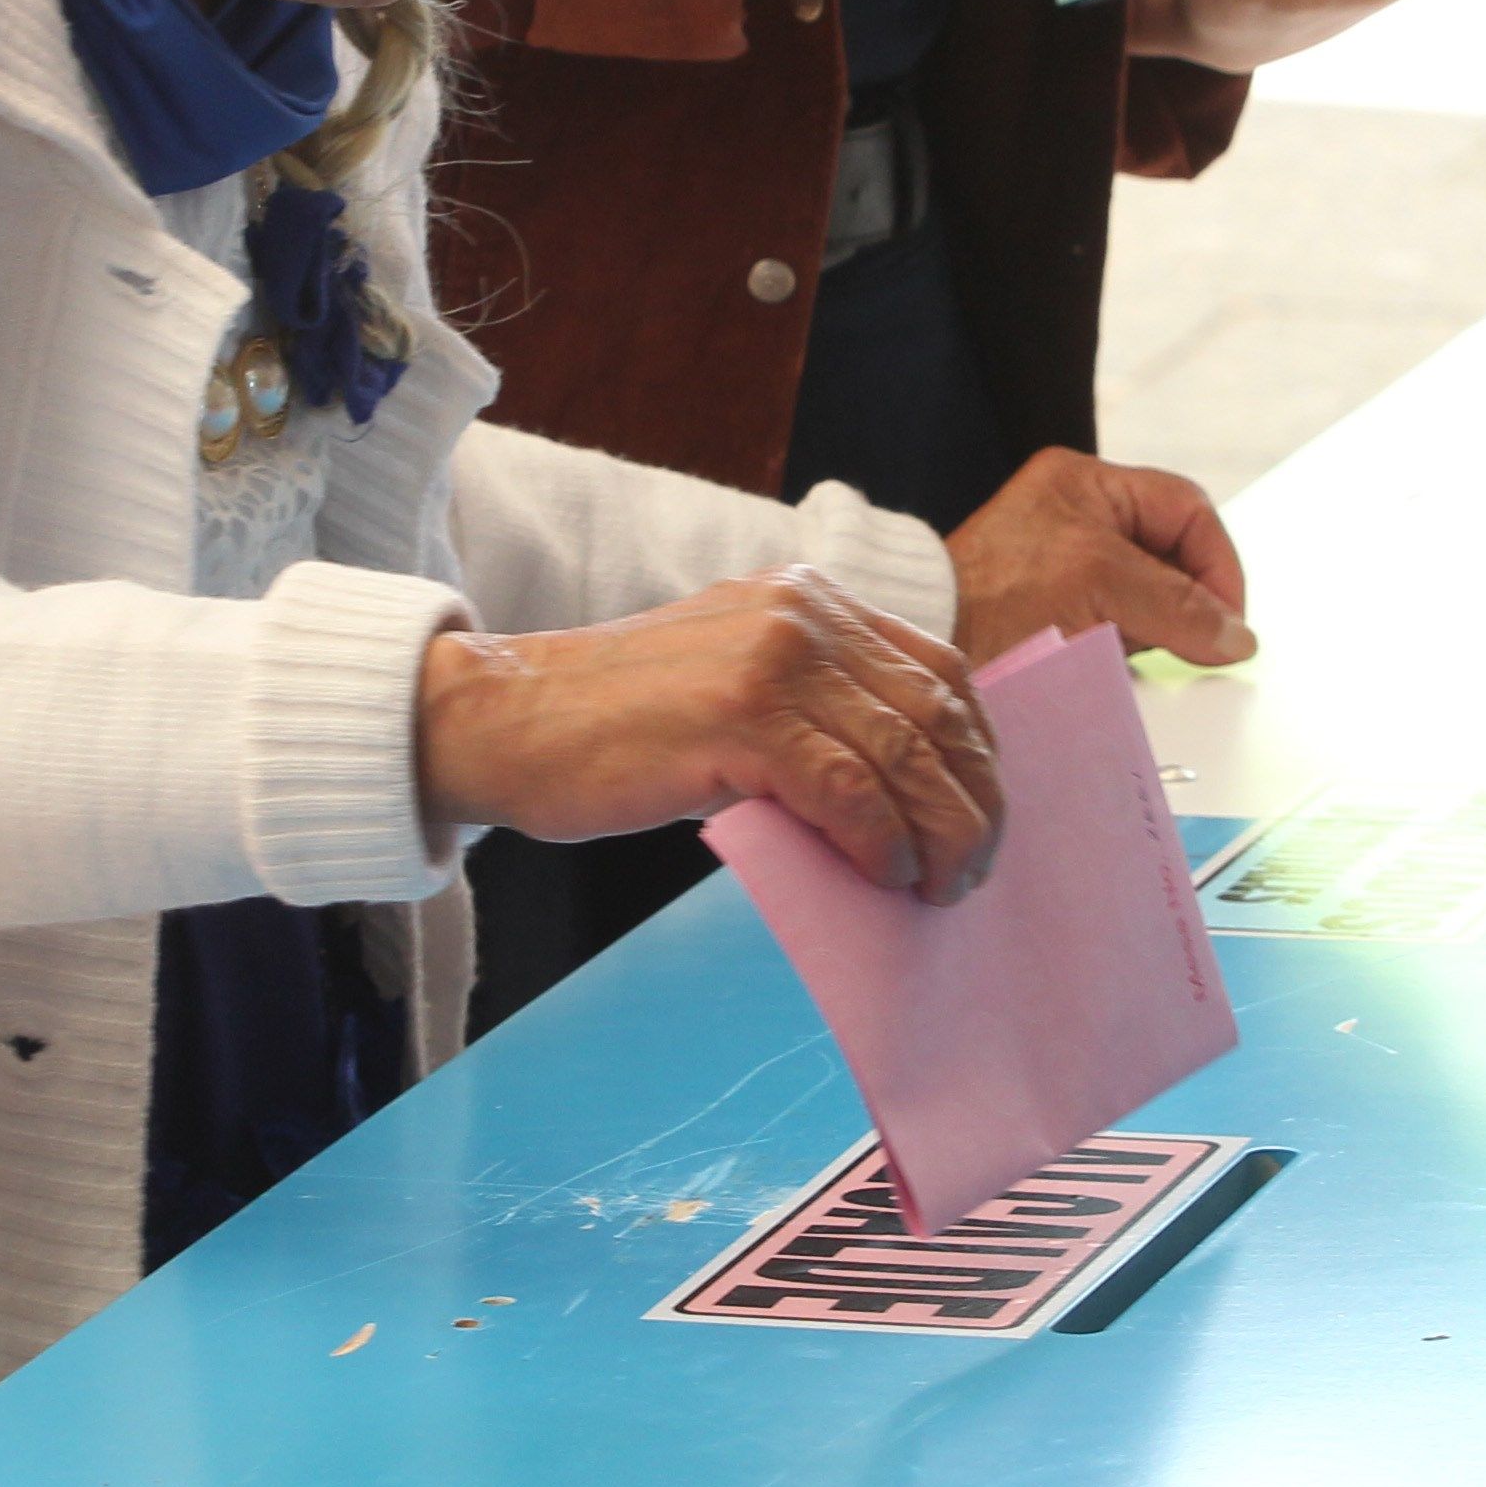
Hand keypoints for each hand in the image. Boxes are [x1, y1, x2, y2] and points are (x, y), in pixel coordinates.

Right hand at [413, 569, 1000, 897]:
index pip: (939, 669)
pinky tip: (880, 875)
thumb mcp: (734, 687)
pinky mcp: (739, 715)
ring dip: (941, 832)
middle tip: (972, 870)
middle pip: (938, 713)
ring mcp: (772, 657)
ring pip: (906, 752)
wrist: (506, 719)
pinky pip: (847, 786)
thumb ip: (815, 709)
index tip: (979, 813)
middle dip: (972, 802)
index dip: (977, 750)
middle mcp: (801, 613)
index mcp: (806, 599)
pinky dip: (878, 839)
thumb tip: (906, 795)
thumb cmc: (616, 728)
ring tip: (939, 887)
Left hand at [942, 447, 1256, 668]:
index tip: (1227, 620)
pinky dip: (1130, 648)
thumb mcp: (1100, 584)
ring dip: (1159, 630)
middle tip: (1200, 646)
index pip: (1187, 510)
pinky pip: (1117, 626)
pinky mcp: (1055, 613)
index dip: (1217, 563)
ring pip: (1148, 597)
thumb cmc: (992, 597)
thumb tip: (1237, 636)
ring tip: (1148, 655)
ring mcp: (1065, 566)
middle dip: (1189, 600)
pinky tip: (1119, 666)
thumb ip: (1178, 604)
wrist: (926, 645)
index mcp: (1086, 483)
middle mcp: (1077, 517)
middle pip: (1171, 556)